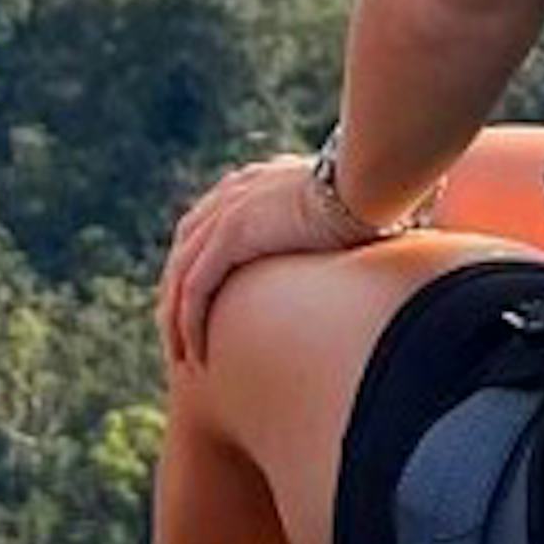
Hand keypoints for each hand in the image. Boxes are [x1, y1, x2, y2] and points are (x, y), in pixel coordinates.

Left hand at [158, 151, 367, 365]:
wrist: (365, 184)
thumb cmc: (368, 202)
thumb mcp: (333, 210)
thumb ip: (321, 225)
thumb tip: (344, 248)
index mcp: (251, 184)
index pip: (205, 232)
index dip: (196, 273)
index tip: (200, 311)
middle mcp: (230, 194)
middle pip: (184, 254)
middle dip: (175, 299)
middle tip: (178, 341)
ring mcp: (227, 211)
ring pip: (182, 275)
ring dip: (176, 320)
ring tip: (182, 358)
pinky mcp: (232, 234)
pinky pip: (197, 286)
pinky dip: (190, 321)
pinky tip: (195, 352)